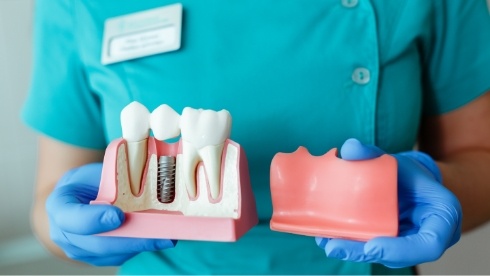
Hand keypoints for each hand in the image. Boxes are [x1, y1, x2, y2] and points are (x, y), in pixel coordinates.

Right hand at [46, 163, 175, 265]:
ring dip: (142, 244)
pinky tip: (162, 237)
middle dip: (130, 239)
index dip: (95, 219)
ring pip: (113, 253)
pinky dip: (143, 246)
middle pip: (97, 244)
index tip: (118, 216)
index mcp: (60, 206)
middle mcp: (65, 234)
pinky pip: (123, 255)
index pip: (72, 218)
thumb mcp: (94, 171)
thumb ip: (111, 176)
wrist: (79, 198)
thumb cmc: (88, 182)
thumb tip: (143, 168)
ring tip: (167, 234)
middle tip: (157, 233)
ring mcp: (83, 250)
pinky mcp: (101, 258)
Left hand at [315, 139, 461, 267]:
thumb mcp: (394, 160)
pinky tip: (329, 239)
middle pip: (401, 256)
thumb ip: (372, 153)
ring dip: (354, 252)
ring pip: (384, 256)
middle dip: (366, 253)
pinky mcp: (393, 246)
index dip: (402, 250)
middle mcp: (430, 236)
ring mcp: (411, 244)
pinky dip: (352, 246)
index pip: (430, 244)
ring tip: (328, 244)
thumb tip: (349, 148)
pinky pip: (374, 249)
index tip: (372, 246)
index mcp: (442, 215)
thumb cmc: (408, 173)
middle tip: (335, 247)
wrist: (410, 182)